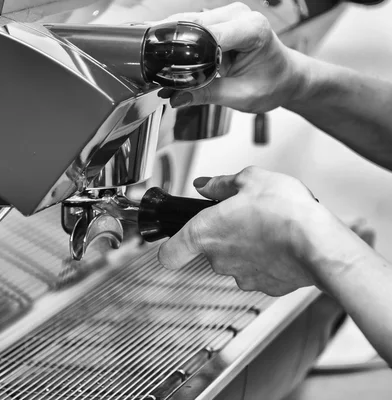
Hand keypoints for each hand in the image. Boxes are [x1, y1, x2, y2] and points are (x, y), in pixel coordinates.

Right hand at [156, 3, 309, 112]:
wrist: (285, 77)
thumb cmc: (273, 83)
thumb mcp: (241, 95)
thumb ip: (207, 95)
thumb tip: (177, 97)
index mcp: (252, 29)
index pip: (209, 36)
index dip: (186, 52)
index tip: (169, 70)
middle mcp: (239, 15)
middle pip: (193, 24)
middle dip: (175, 47)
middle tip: (160, 71)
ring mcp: (227, 15)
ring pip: (187, 22)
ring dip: (174, 43)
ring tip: (165, 66)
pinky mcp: (217, 21)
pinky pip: (191, 26)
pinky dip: (179, 42)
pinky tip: (173, 57)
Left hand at [157, 166, 362, 296]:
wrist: (320, 244)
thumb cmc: (285, 212)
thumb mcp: (249, 179)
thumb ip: (220, 184)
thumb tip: (205, 185)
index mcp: (204, 234)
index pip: (168, 255)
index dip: (169, 248)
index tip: (175, 242)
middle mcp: (217, 260)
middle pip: (208, 250)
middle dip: (223, 235)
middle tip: (245, 217)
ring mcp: (240, 276)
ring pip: (234, 260)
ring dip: (245, 247)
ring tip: (268, 228)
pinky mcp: (264, 286)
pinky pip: (258, 271)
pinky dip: (266, 260)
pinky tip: (281, 245)